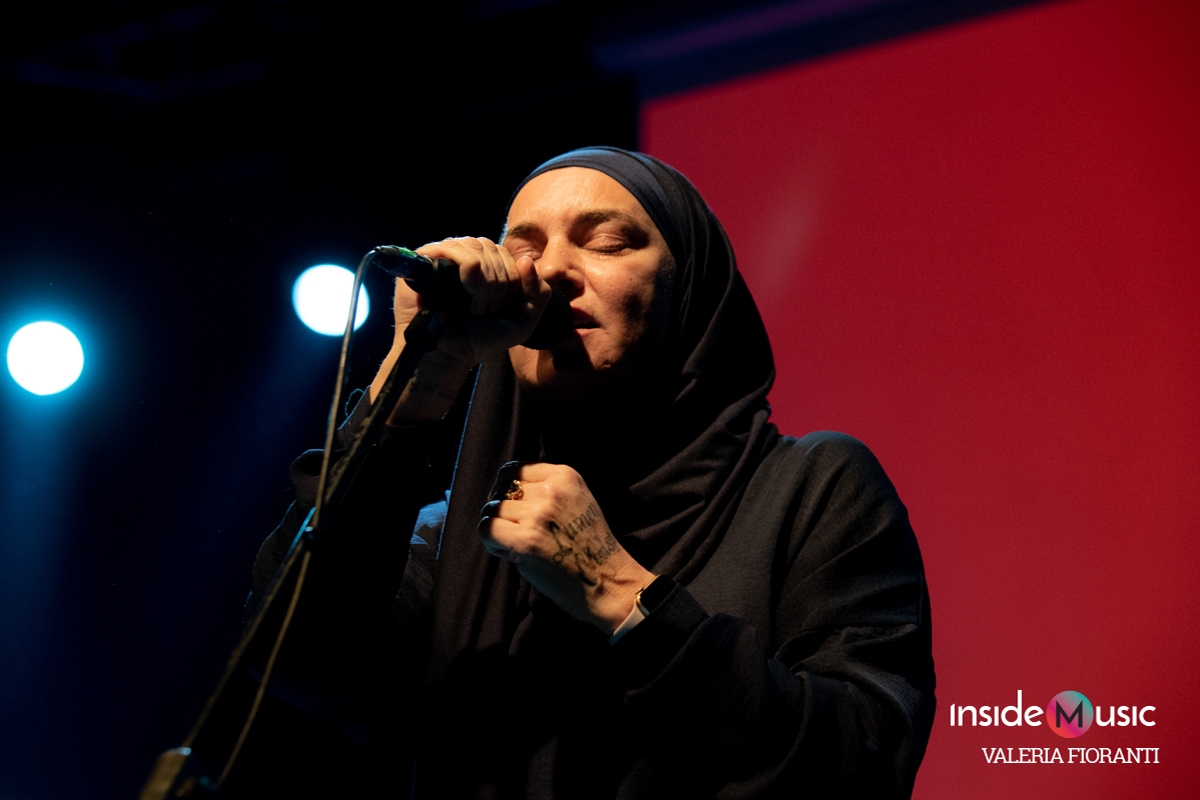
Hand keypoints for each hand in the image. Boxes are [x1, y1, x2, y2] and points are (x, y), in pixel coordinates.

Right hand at [369, 237, 549, 420]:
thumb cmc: (480, 339)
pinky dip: (470, 270)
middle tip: (486, 312)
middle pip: (495, 250)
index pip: (508, 255)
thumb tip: (525, 260)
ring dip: (484, 284)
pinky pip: (456, 249)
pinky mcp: (426, 258)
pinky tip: (466, 291)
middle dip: (499, 286)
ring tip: (475, 308)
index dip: (513, 281)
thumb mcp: (523, 320)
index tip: (502, 309)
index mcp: (487, 266)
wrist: (449, 355)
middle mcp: (465, 256)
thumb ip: (539, 293)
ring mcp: (445, 255)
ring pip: (478, 248)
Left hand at [479, 462, 656, 634]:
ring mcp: (538, 514)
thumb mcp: (578, 500)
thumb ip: (546, 489)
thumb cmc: (590, 546)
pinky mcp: (526, 540)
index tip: (512, 507)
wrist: (608, 580)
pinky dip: (491, 541)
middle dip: (501, 509)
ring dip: (497, 527)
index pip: (515, 470)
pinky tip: (507, 551)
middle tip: (513, 528)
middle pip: (501, 489)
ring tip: (514, 543)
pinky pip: (487, 528)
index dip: (506, 489)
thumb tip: (503, 491)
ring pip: (492, 510)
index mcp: (564, 475)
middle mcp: (551, 490)